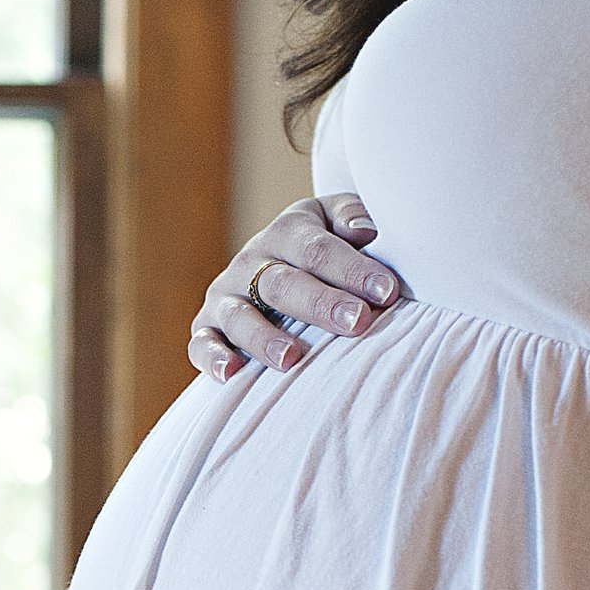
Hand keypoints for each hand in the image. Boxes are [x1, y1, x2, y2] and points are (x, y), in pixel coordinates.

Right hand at [189, 194, 401, 381]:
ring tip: (292, 358)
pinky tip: (232, 373)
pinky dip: (213, 357)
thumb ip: (351, 217)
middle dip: (320, 303)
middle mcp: (252, 262)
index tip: (387, 292)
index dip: (353, 270)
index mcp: (287, 232)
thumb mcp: (334, 220)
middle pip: (283, 283)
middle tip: (356, 322)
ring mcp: (226, 296)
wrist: (274, 266)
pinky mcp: (206, 327)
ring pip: (240, 316)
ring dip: (264, 337)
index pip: (318, 249)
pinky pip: (201, 344)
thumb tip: (365, 231)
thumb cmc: (322, 249)